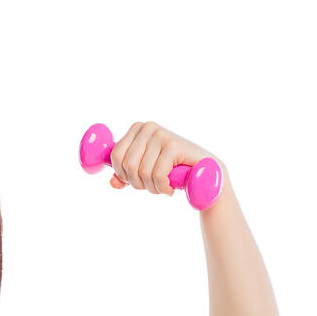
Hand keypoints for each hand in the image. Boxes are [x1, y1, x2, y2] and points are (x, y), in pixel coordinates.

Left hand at [108, 122, 222, 194]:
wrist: (204, 172)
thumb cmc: (172, 171)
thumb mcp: (144, 172)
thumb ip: (126, 175)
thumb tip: (112, 182)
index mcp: (137, 129)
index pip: (115, 156)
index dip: (122, 175)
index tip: (137, 180)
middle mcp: (148, 127)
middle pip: (127, 165)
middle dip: (138, 183)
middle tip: (152, 186)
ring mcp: (161, 135)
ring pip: (142, 172)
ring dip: (152, 188)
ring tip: (163, 186)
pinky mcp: (173, 145)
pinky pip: (156, 175)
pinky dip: (162, 188)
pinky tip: (170, 188)